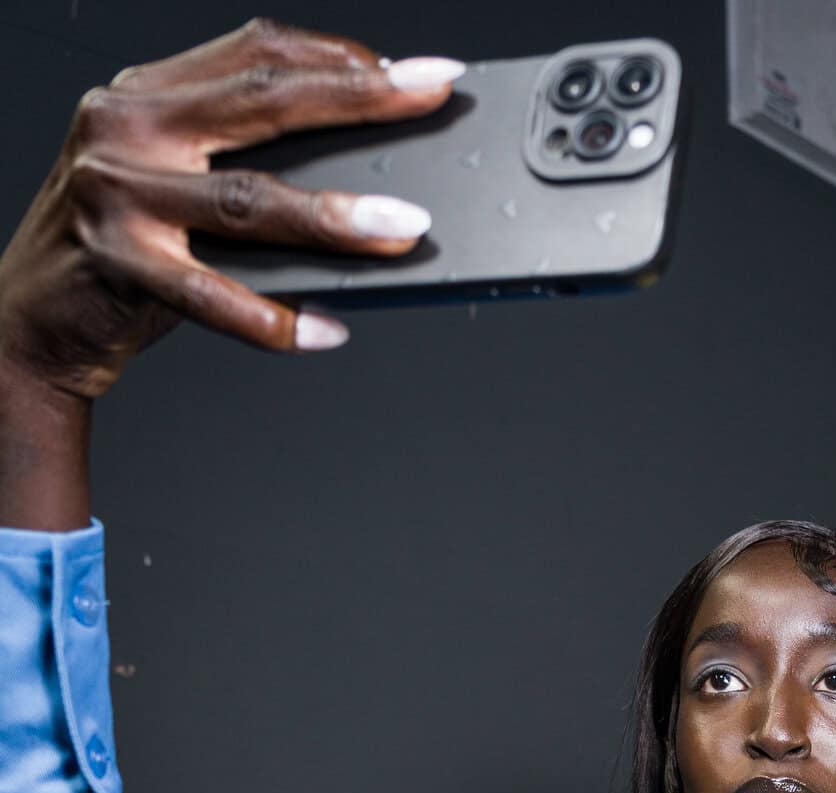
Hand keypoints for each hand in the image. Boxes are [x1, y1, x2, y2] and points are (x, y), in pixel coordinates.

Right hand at [0, 23, 460, 524]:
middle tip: (427, 101)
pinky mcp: (119, 263)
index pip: (255, 51)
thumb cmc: (119, 250)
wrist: (31, 318)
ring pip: (247, 198)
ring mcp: (121, 193)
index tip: (411, 71)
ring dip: (334, 214)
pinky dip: (274, 319)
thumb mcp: (171, 179)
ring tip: (402, 228)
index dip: (338, 56)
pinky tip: (326, 330)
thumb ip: (238, 162)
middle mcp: (129, 126)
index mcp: (148, 93)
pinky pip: (212, 294)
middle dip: (358, 99)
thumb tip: (360, 177)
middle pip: (263, 103)